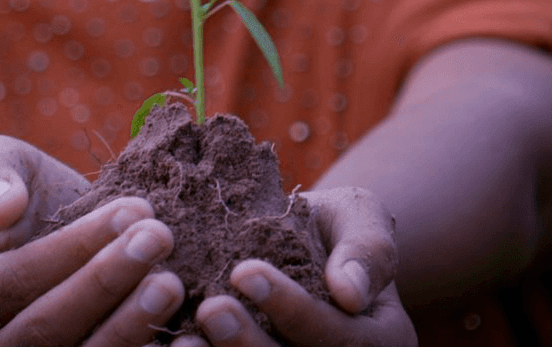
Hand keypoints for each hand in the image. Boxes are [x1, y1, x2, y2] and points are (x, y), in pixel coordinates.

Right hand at [0, 135, 186, 345]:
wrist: (43, 249)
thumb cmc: (21, 203)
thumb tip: (2, 209)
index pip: (15, 281)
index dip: (75, 247)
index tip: (135, 208)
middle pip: (45, 333)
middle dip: (106, 283)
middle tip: (160, 238)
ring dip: (129, 329)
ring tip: (172, 284)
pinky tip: (187, 333)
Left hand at [179, 186, 415, 346]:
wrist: (306, 246)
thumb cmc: (336, 226)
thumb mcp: (361, 218)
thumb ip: (367, 249)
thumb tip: (350, 292)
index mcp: (380, 341)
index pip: (337, 335)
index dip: (291, 308)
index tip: (245, 271)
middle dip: (249, 346)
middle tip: (210, 310)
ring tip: (180, 343)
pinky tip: (170, 346)